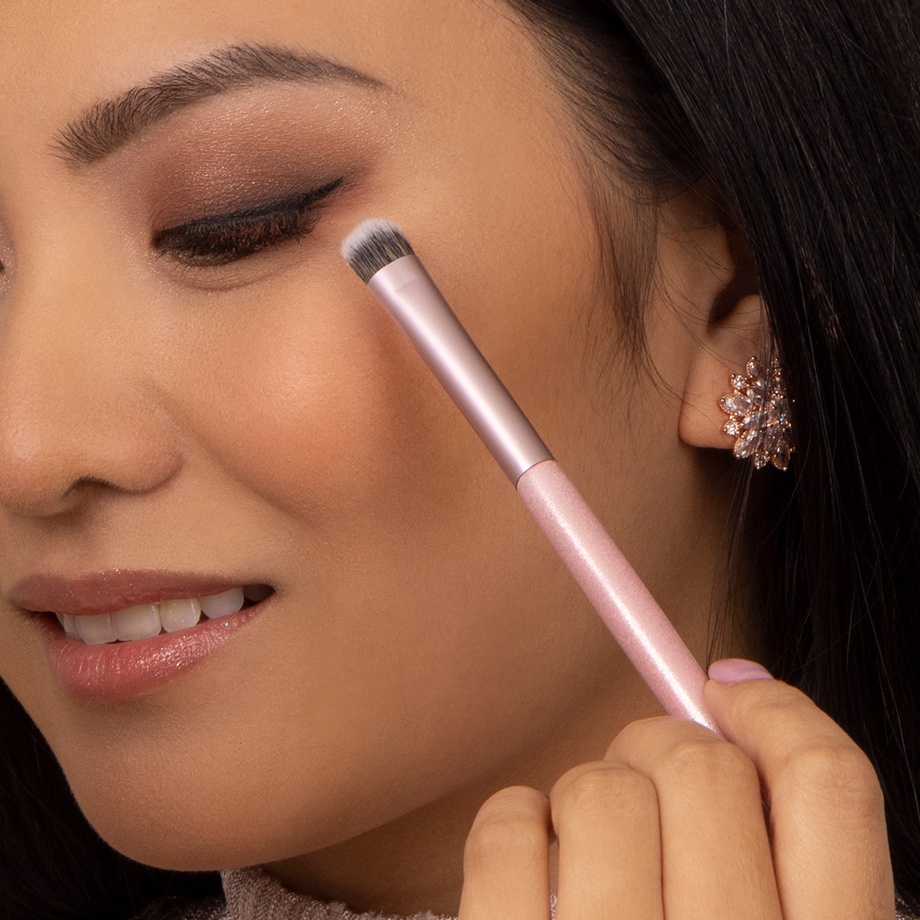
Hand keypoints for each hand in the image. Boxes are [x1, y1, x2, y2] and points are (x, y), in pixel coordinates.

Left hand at [457, 659, 894, 919]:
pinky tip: (526, 870)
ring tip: (585, 852)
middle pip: (701, 769)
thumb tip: (724, 690)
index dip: (778, 711)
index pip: (832, 786)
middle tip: (640, 783)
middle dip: (659, 749)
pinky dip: (511, 825)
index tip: (725, 690)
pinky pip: (508, 830)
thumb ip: (774, 850)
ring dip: (584, 797)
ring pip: (600, 790)